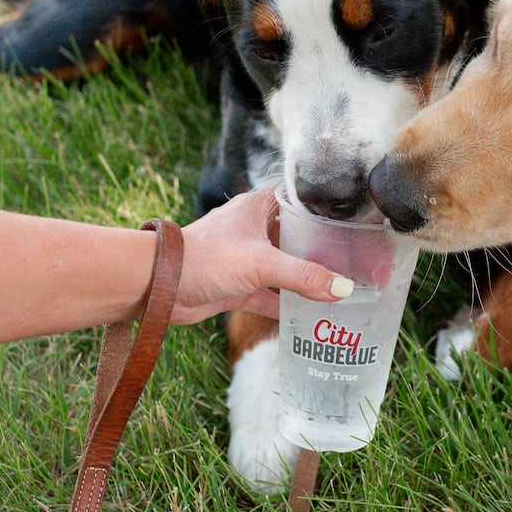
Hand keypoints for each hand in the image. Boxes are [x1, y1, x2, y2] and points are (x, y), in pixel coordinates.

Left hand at [171, 187, 349, 323]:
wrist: (158, 287)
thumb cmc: (204, 259)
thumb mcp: (260, 263)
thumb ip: (303, 275)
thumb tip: (342, 288)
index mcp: (257, 208)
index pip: (297, 197)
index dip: (322, 204)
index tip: (350, 215)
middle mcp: (253, 229)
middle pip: (295, 234)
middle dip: (321, 247)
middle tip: (353, 257)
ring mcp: (246, 258)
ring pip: (285, 266)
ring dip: (306, 277)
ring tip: (339, 286)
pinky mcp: (238, 285)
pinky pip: (271, 294)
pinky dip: (288, 303)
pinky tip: (311, 314)